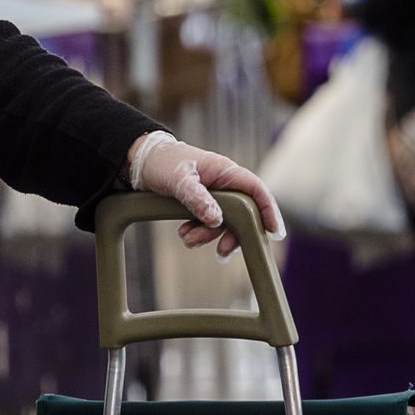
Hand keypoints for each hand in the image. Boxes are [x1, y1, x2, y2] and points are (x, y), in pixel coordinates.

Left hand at [130, 135, 285, 258]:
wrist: (140, 162)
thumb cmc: (162, 162)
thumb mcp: (178, 180)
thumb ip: (197, 199)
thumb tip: (217, 220)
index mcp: (225, 171)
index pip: (256, 190)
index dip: (269, 210)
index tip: (275, 233)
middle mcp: (223, 183)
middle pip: (243, 213)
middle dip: (233, 235)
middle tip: (222, 253)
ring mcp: (213, 194)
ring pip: (224, 222)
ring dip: (209, 235)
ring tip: (187, 239)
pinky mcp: (201, 203)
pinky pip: (208, 223)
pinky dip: (198, 232)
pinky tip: (184, 234)